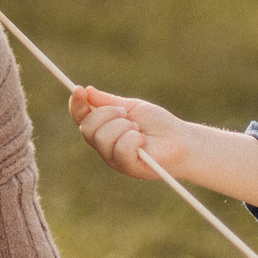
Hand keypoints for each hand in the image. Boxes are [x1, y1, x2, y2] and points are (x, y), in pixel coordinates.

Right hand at [72, 85, 192, 181]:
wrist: (181, 140)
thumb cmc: (158, 124)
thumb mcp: (132, 107)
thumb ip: (109, 102)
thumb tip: (88, 91)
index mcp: (103, 129)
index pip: (81, 117)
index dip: (76, 104)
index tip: (79, 90)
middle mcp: (104, 145)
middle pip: (88, 127)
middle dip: (108, 114)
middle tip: (127, 115)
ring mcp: (113, 158)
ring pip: (102, 137)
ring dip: (124, 127)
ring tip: (139, 130)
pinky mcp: (127, 167)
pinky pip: (120, 149)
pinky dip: (133, 139)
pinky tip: (143, 142)